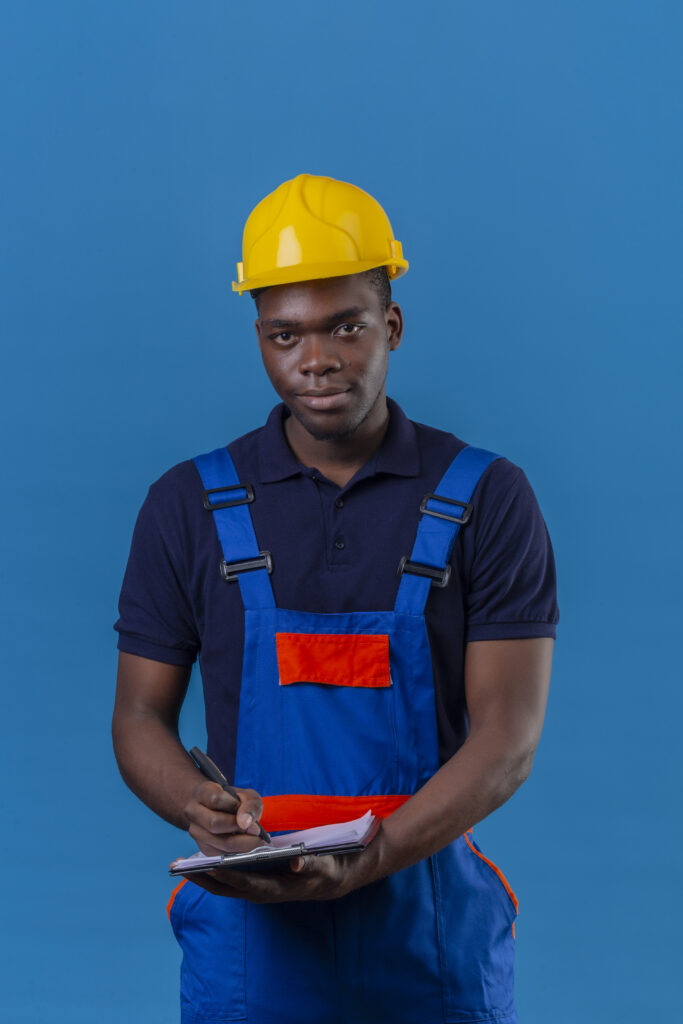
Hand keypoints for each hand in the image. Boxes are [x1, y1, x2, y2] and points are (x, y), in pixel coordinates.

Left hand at [179, 823, 386, 903]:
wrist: (337, 878)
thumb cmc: (329, 868)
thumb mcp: (324, 864)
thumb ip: (311, 863)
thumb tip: (296, 862)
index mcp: (277, 888)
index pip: (244, 884)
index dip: (223, 876)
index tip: (203, 867)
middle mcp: (264, 892)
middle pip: (228, 888)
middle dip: (203, 878)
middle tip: (178, 867)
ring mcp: (260, 889)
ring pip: (227, 886)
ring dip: (205, 876)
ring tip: (182, 865)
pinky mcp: (260, 883)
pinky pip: (233, 880)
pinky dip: (216, 872)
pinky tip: (203, 861)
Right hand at [183, 781, 268, 855]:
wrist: (218, 811)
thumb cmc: (233, 801)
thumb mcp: (246, 796)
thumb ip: (250, 805)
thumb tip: (245, 823)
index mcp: (202, 792)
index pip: (216, 799)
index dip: (235, 807)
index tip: (249, 813)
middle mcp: (193, 812)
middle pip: (214, 823)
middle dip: (239, 829)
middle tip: (256, 832)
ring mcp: (195, 831)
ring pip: (218, 842)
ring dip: (241, 843)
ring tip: (254, 839)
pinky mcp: (202, 847)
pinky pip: (220, 854)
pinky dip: (236, 851)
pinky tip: (244, 845)